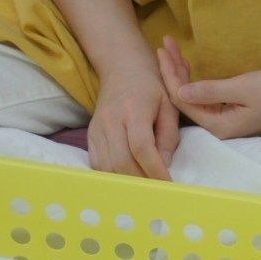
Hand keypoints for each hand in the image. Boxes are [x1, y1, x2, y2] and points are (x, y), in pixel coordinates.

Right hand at [88, 60, 177, 179]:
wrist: (122, 68)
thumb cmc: (152, 87)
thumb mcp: (170, 105)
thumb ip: (169, 136)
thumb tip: (166, 165)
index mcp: (133, 109)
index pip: (141, 147)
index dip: (155, 169)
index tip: (169, 184)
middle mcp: (110, 119)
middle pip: (122, 161)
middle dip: (142, 181)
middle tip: (159, 191)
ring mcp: (97, 128)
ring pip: (108, 166)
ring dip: (127, 181)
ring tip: (146, 188)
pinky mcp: (90, 135)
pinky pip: (98, 163)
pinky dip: (113, 175)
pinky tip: (129, 178)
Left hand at [157, 36, 260, 137]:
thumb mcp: (242, 88)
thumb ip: (210, 91)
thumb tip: (178, 92)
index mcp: (220, 127)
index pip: (183, 102)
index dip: (170, 76)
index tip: (162, 51)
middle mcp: (220, 129)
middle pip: (186, 101)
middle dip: (173, 72)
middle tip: (164, 44)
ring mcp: (226, 122)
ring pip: (195, 98)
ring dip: (183, 74)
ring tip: (172, 49)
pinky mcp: (232, 113)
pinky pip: (206, 98)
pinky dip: (197, 80)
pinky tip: (188, 66)